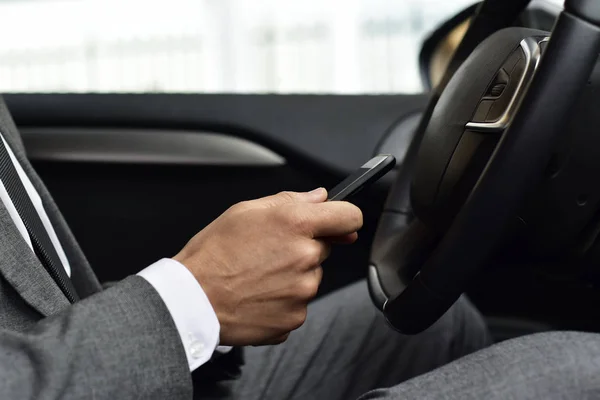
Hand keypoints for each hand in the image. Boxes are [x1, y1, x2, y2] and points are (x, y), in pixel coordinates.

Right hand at [173, 188, 362, 345]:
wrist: (192, 299)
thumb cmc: (212, 254)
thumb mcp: (244, 211)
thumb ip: (289, 200)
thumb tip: (319, 197)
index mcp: (296, 224)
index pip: (349, 216)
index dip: (344, 217)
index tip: (339, 222)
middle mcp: (306, 256)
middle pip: (324, 248)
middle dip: (304, 247)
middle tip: (270, 252)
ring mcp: (303, 291)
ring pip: (310, 277)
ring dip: (294, 276)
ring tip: (258, 276)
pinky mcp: (295, 317)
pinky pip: (299, 304)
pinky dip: (284, 300)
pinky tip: (259, 294)